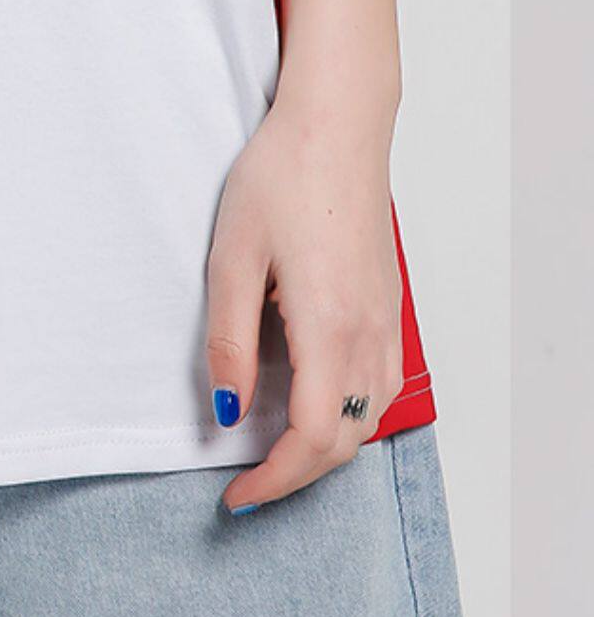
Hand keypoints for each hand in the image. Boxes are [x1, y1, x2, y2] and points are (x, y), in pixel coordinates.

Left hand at [206, 102, 402, 512]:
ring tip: (273, 459)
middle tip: (246, 487)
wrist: (337, 122)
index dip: (275, 479)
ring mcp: (386, 320)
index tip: (236, 495)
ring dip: (324, 452)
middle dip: (295, 477)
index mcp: (329, 326)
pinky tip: (310, 413)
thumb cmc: (282, 178)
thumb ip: (228, 345)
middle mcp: (369, 331)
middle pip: (346, 441)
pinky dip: (347, 419)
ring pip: (369, 419)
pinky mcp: (388, 307)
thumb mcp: (230, 262)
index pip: (315, 436)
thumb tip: (229, 412)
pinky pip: (377, 387)